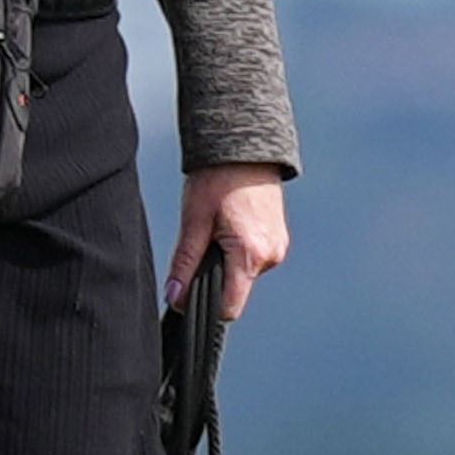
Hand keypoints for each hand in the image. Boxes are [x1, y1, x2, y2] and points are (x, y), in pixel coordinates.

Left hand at [170, 167, 290, 316]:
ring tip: (219, 227)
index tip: (189, 294)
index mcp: (250, 254)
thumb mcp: (193, 222)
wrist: (244, 147)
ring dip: (227, 262)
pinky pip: (254, 259)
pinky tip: (232, 225)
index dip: (206, 306)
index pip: (230, 307)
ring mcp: (278, 248)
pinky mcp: (279, 239)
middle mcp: (271, 256)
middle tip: (204, 241)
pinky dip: (239, 251)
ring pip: (244, 275)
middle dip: (215, 276)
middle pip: (236, 290)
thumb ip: (184, 264)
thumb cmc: (218, 179)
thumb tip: (174, 298)